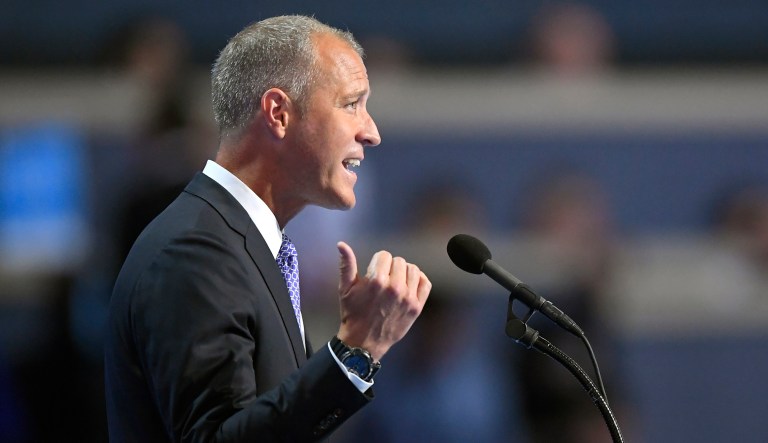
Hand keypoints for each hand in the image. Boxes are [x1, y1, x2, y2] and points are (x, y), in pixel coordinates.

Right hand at [335, 241, 430, 360]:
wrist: (364, 342)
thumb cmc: (353, 313)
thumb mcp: (345, 288)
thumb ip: (346, 264)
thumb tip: (341, 244)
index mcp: (376, 280)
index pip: (384, 255)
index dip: (377, 262)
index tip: (373, 272)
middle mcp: (394, 288)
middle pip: (399, 261)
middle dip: (389, 267)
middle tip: (383, 279)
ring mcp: (408, 298)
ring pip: (413, 269)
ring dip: (404, 272)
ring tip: (395, 281)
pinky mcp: (416, 307)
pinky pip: (425, 283)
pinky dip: (418, 280)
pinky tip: (409, 284)